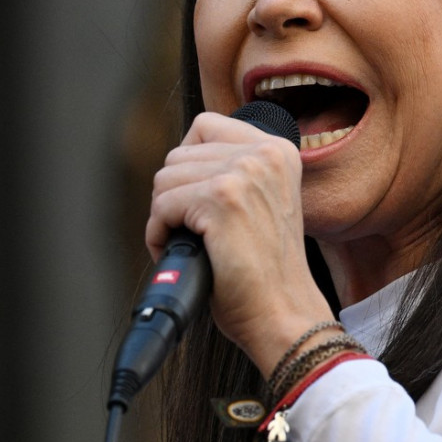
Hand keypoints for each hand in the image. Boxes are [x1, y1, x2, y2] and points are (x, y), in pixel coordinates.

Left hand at [146, 112, 334, 376]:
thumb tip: (178, 163)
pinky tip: (180, 252)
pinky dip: (159, 235)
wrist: (283, 314)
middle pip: (177, 155)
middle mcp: (264, 154)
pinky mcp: (221, 199)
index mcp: (278, 150)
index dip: (188, 165)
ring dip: (165, 217)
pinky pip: (161, 207)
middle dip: (174, 196)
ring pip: (164, 180)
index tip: (196, 200)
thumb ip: (232, 171)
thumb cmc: (265, 271)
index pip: (204, 126)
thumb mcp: (261, 201)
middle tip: (193, 231)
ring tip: (189, 243)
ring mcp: (243, 174)